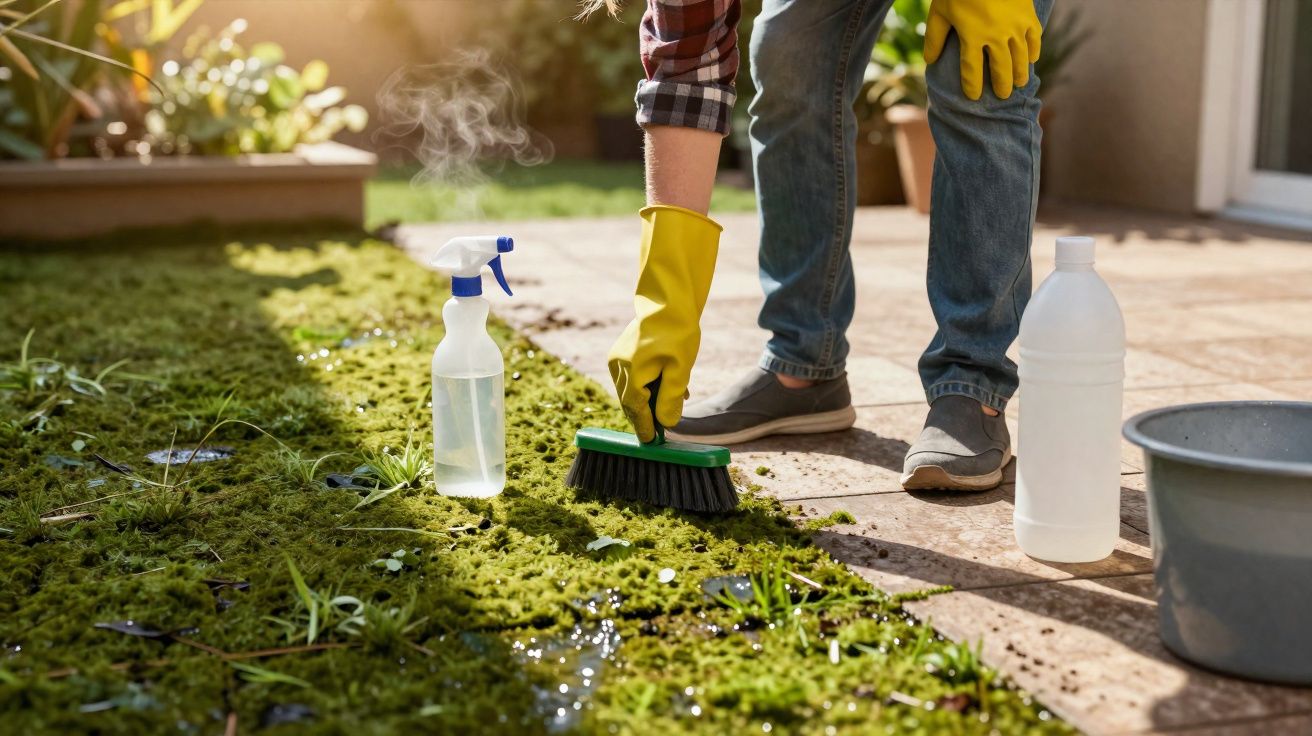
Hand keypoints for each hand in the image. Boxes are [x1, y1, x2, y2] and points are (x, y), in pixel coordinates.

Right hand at [607, 205, 721, 441]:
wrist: (668, 300)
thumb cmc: (677, 332)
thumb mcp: (680, 368)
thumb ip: (671, 398)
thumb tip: (667, 423)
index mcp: (632, 372)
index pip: (635, 409)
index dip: (644, 427)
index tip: (651, 443)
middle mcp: (618, 366)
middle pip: (631, 401)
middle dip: (647, 416)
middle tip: (662, 431)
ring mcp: (617, 358)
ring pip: (632, 390)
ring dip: (650, 400)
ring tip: (673, 402)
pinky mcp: (621, 352)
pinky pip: (633, 377)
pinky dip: (648, 385)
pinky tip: (667, 385)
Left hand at [924, 0, 1041, 100]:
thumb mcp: (940, 11)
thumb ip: (935, 38)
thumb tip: (929, 62)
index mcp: (972, 36)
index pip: (972, 70)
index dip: (972, 86)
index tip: (973, 97)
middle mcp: (996, 35)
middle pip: (1001, 69)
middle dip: (1001, 85)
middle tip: (1002, 96)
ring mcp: (1015, 25)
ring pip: (1020, 57)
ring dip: (1020, 73)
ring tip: (1019, 83)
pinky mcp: (1028, 14)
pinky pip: (1035, 38)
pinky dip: (1034, 51)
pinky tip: (1032, 59)